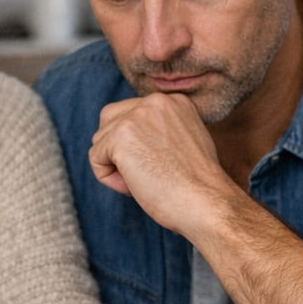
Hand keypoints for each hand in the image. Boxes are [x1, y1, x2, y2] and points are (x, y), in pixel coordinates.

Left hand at [88, 92, 238, 235]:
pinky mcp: (120, 136)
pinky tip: (134, 186)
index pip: (132, 114)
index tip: (162, 166)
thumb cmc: (197, 187)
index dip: (137, 146)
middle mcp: (155, 101)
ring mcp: (136, 116)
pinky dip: (109, 178)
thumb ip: (160, 131)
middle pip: (109, 120)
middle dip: (117, 150)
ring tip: (145, 181)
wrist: (207, 202)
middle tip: (146, 174)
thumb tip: (132, 138)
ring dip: (115, 166)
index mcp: (174, 101)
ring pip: (100, 140)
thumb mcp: (184, 144)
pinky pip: (96, 158)